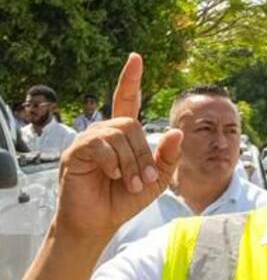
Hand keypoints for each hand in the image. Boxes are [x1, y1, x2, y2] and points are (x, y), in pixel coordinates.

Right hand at [55, 54, 182, 242]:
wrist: (100, 221)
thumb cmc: (124, 200)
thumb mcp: (156, 179)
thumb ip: (168, 157)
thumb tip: (176, 130)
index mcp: (123, 136)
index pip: (126, 100)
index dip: (131, 79)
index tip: (136, 58)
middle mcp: (104, 132)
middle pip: (131, 124)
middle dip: (144, 154)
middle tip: (145, 180)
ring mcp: (88, 140)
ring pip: (118, 134)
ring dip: (132, 162)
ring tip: (132, 184)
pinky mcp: (76, 152)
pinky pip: (100, 145)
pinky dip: (113, 162)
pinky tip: (114, 176)